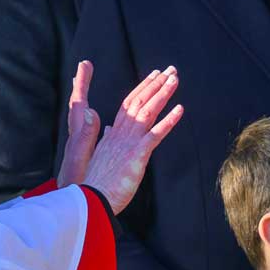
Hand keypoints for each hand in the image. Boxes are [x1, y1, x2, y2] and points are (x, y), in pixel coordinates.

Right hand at [63, 62, 183, 215]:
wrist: (89, 200)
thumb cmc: (96, 184)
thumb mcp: (100, 157)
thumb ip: (106, 141)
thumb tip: (109, 129)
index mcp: (113, 134)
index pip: (129, 104)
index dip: (142, 88)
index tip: (154, 76)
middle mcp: (120, 134)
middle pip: (139, 101)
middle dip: (156, 84)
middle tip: (171, 70)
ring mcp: (128, 143)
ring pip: (148, 111)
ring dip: (163, 94)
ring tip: (175, 79)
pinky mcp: (137, 155)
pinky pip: (156, 134)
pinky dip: (168, 121)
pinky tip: (180, 109)